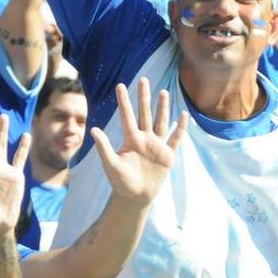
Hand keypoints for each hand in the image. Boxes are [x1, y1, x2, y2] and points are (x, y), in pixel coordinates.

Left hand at [91, 78, 188, 205]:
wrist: (135, 198)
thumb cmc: (120, 182)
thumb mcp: (111, 164)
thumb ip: (103, 147)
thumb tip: (93, 129)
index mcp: (130, 139)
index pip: (127, 116)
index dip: (124, 101)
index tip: (120, 85)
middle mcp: (144, 139)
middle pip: (144, 114)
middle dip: (144, 97)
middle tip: (143, 79)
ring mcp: (156, 146)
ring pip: (160, 122)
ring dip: (162, 108)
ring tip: (163, 91)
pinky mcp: (167, 155)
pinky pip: (174, 139)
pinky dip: (180, 128)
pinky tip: (183, 115)